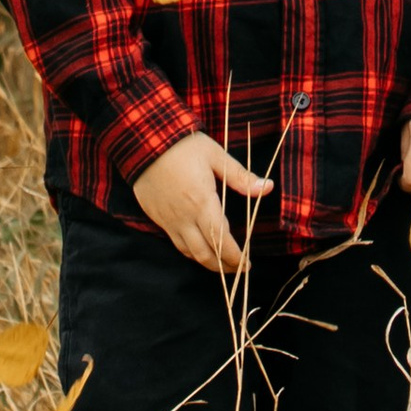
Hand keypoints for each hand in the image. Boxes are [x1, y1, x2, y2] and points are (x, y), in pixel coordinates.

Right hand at [132, 132, 271, 271]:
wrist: (143, 142)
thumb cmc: (183, 146)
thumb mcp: (216, 156)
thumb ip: (241, 177)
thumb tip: (267, 187)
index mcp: (202, 202)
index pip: (222, 240)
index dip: (236, 256)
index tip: (248, 264)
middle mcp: (184, 217)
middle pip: (205, 254)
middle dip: (223, 266)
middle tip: (238, 269)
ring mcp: (168, 219)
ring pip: (188, 252)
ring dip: (206, 262)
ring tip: (221, 264)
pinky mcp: (157, 217)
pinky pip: (175, 242)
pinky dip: (190, 251)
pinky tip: (199, 249)